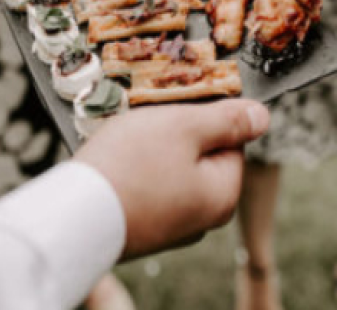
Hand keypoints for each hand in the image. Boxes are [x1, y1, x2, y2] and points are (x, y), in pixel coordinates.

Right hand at [76, 99, 269, 258]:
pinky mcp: (141, 229)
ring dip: (150, 150)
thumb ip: (227, 121)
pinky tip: (116, 164)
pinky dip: (134, 172)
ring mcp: (169, 228)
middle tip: (146, 123)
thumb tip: (262, 117)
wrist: (74, 216)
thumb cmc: (131, 166)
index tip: (176, 108)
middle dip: (173, 134)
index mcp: (222, 195)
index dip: (203, 118)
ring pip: (169, 170)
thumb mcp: (185, 128)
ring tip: (126, 143)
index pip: (230, 142)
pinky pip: (146, 187)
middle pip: (198, 156)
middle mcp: (201, 219)